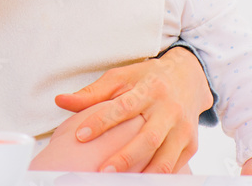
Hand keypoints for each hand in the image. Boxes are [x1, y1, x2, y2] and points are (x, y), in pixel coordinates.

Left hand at [54, 46, 211, 173]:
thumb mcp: (121, 77)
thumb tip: (59, 101)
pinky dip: (156, 178)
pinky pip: (173, 167)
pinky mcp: (191, 144)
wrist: (189, 78)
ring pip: (165, 158)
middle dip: (125, 157)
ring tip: (120, 182)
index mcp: (150, 89)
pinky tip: (139, 182)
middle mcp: (169, 109)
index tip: (80, 136)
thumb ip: (92, 92)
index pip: (123, 107)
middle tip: (102, 172)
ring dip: (143, 174)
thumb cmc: (147, 78)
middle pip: (148, 138)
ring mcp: (183, 129)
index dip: (101, 122)